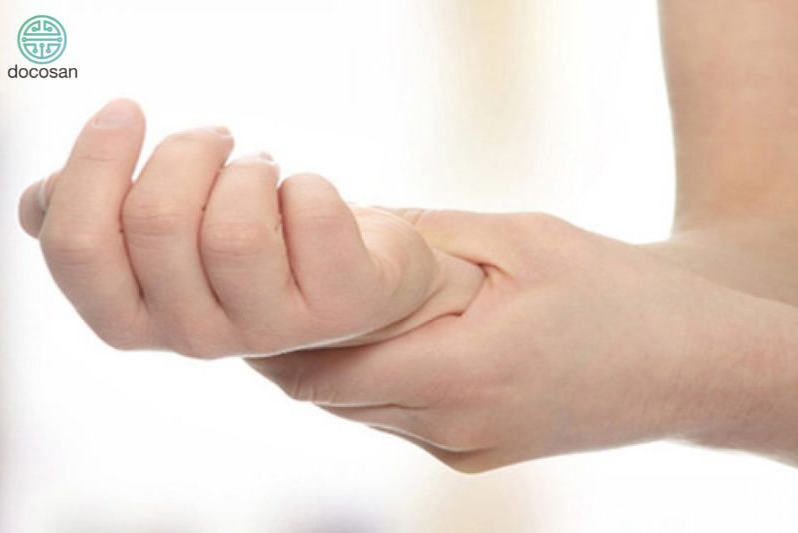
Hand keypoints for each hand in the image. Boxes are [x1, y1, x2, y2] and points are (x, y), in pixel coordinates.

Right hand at [18, 99, 482, 356]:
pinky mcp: (337, 305)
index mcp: (133, 319)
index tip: (127, 111)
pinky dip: (309, 182)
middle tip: (216, 139)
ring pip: (235, 228)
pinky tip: (307, 201)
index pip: (78, 247)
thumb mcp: (163, 242)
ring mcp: (270, 329)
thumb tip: (41, 200)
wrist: (341, 286)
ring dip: (249, 170)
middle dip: (187, 152)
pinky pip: (312, 210)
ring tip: (262, 173)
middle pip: (158, 220)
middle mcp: (194, 337)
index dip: (94, 164)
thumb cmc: (245, 247)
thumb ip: (99, 223)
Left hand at [250, 210, 797, 471]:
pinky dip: (372, 377)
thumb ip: (420, 235)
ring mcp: (463, 451)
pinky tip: (386, 334)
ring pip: (358, 409)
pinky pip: (394, 418)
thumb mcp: (515, 238)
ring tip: (328, 301)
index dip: (277, 330)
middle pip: (332, 394)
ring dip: (333, 359)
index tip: (255, 282)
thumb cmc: (610, 289)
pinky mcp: (473, 456)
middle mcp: (454, 428)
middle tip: (275, 280)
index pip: (326, 369)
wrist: (687, 363)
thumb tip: (344, 223)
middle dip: (294, 342)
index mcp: (464, 373)